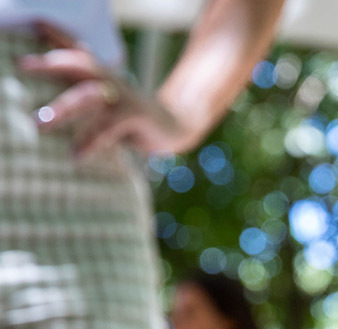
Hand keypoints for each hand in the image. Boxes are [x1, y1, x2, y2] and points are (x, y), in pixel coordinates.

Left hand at [18, 22, 201, 156]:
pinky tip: (76, 155)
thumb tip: (44, 110)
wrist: (176, 126)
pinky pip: (107, 128)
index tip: (33, 25)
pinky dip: (90, 142)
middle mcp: (110, 80)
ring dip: (62, 108)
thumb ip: (82, 98)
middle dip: (50, 62)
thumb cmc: (133, 118)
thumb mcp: (107, 103)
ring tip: (39, 123)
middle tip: (23, 65)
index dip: (54, 34)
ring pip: (87, 96)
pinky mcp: (135, 116)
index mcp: (101, 75)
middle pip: (78, 63)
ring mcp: (123, 97)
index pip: (75, 51)